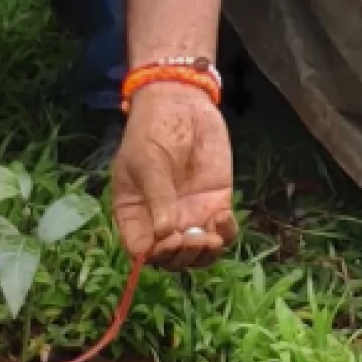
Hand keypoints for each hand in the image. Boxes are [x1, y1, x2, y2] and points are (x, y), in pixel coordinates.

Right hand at [110, 82, 236, 267]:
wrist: (181, 103)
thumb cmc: (152, 129)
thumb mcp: (148, 161)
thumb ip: (158, 196)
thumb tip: (164, 235)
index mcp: (135, 213)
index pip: (140, 249)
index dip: (153, 255)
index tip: (167, 241)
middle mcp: (161, 221)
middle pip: (171, 258)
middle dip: (182, 256)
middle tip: (192, 239)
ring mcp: (190, 215)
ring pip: (199, 253)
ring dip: (205, 253)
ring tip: (212, 237)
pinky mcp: (215, 205)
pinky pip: (223, 233)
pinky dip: (226, 234)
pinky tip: (223, 217)